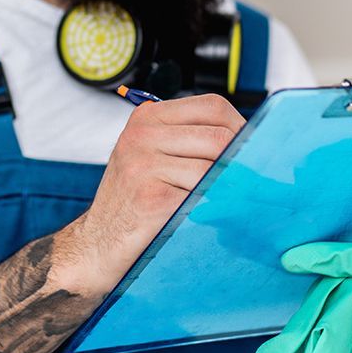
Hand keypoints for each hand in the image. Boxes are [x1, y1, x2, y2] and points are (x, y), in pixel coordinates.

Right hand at [63, 94, 243, 294]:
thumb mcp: (154, 157)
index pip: (213, 106)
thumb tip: (253, 141)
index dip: (241, 127)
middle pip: (219, 137)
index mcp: (148, 118)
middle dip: (244, 161)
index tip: (254, 149)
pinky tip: (212, 216)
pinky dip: (216, 208)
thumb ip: (191, 142)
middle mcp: (142, 135)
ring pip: (215, 169)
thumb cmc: (134, 202)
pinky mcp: (151, 198)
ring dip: (232, 188)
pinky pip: (204, 197)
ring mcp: (143, 165)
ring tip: (234, 201)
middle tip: (254, 182)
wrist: (97, 246)